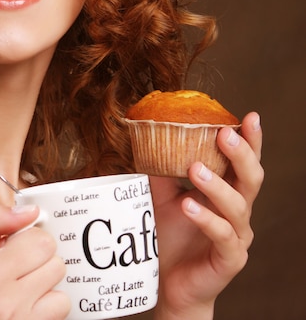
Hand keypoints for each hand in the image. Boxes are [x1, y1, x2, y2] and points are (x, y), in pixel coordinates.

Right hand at [0, 204, 69, 319]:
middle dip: (38, 263)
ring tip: (19, 293)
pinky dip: (44, 313)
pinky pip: (57, 318)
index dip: (30, 239)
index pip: (41, 241)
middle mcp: (5, 302)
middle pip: (55, 265)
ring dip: (45, 291)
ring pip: (61, 296)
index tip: (18, 246)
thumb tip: (29, 211)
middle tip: (16, 270)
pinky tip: (22, 309)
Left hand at [150, 112, 263, 319]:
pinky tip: (188, 206)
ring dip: (217, 185)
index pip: (242, 163)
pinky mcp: (229, 259)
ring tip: (196, 169)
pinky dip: (206, 219)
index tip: (251, 116)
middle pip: (251, 179)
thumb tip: (147, 137)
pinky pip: (223, 237)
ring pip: (238, 207)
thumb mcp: (162, 197)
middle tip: (225, 134)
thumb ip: (162, 171)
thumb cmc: (170, 237)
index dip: (251, 141)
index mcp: (226, 193)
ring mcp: (236, 237)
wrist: (168, 283)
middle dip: (241, 155)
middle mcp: (237, 212)